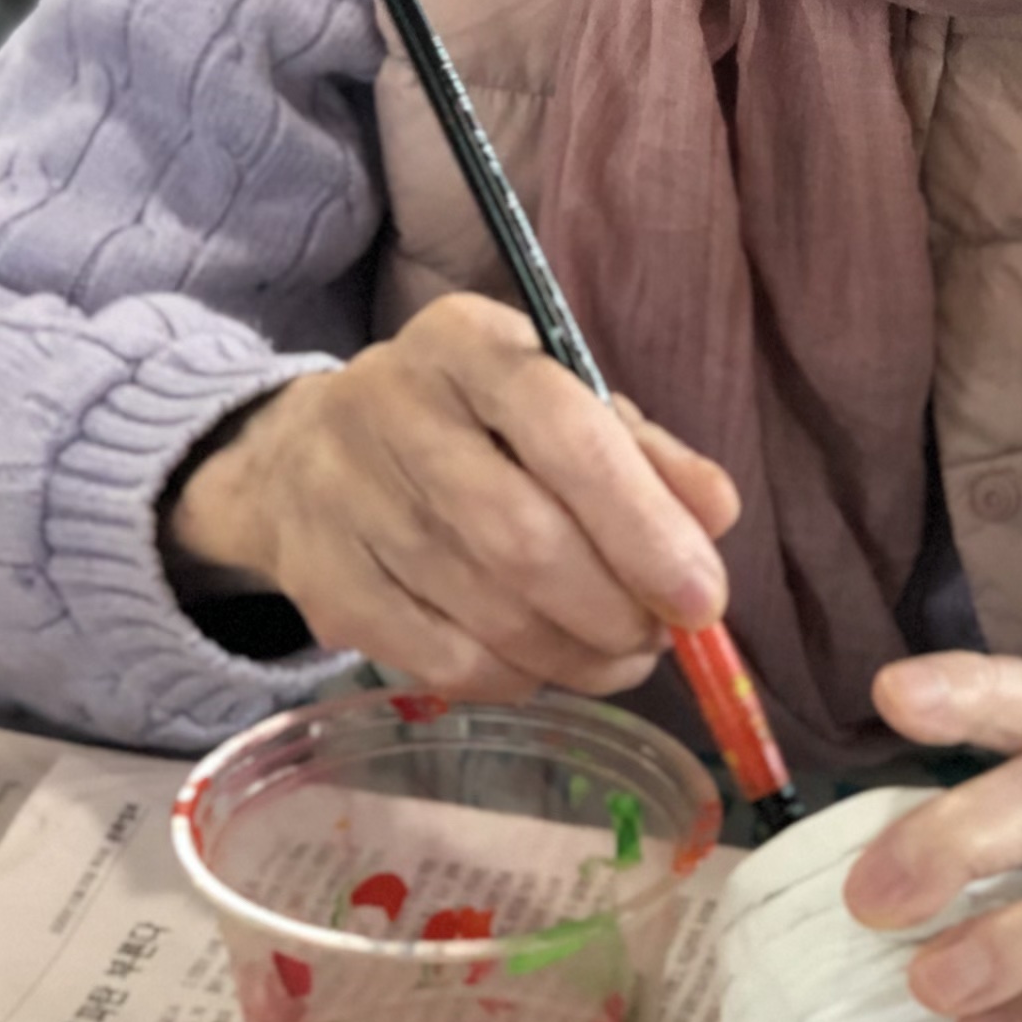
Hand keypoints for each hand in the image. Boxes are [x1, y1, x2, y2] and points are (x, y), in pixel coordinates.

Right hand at [165, 291, 741, 700]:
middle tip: (657, 637)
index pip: (567, 433)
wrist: (305, 455)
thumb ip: (645, 455)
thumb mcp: (558, 403)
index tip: (703, 600)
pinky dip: (513, 677)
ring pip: (488, 612)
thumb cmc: (469, 427)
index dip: (644, 527)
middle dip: (613, 609)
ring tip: (617, 654)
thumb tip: (716, 514)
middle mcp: (394, 407)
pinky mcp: (323, 581)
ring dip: (576, 654)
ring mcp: (346, 497)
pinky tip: (540, 661)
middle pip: (522, 538)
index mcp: (469, 344)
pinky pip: (442, 662)